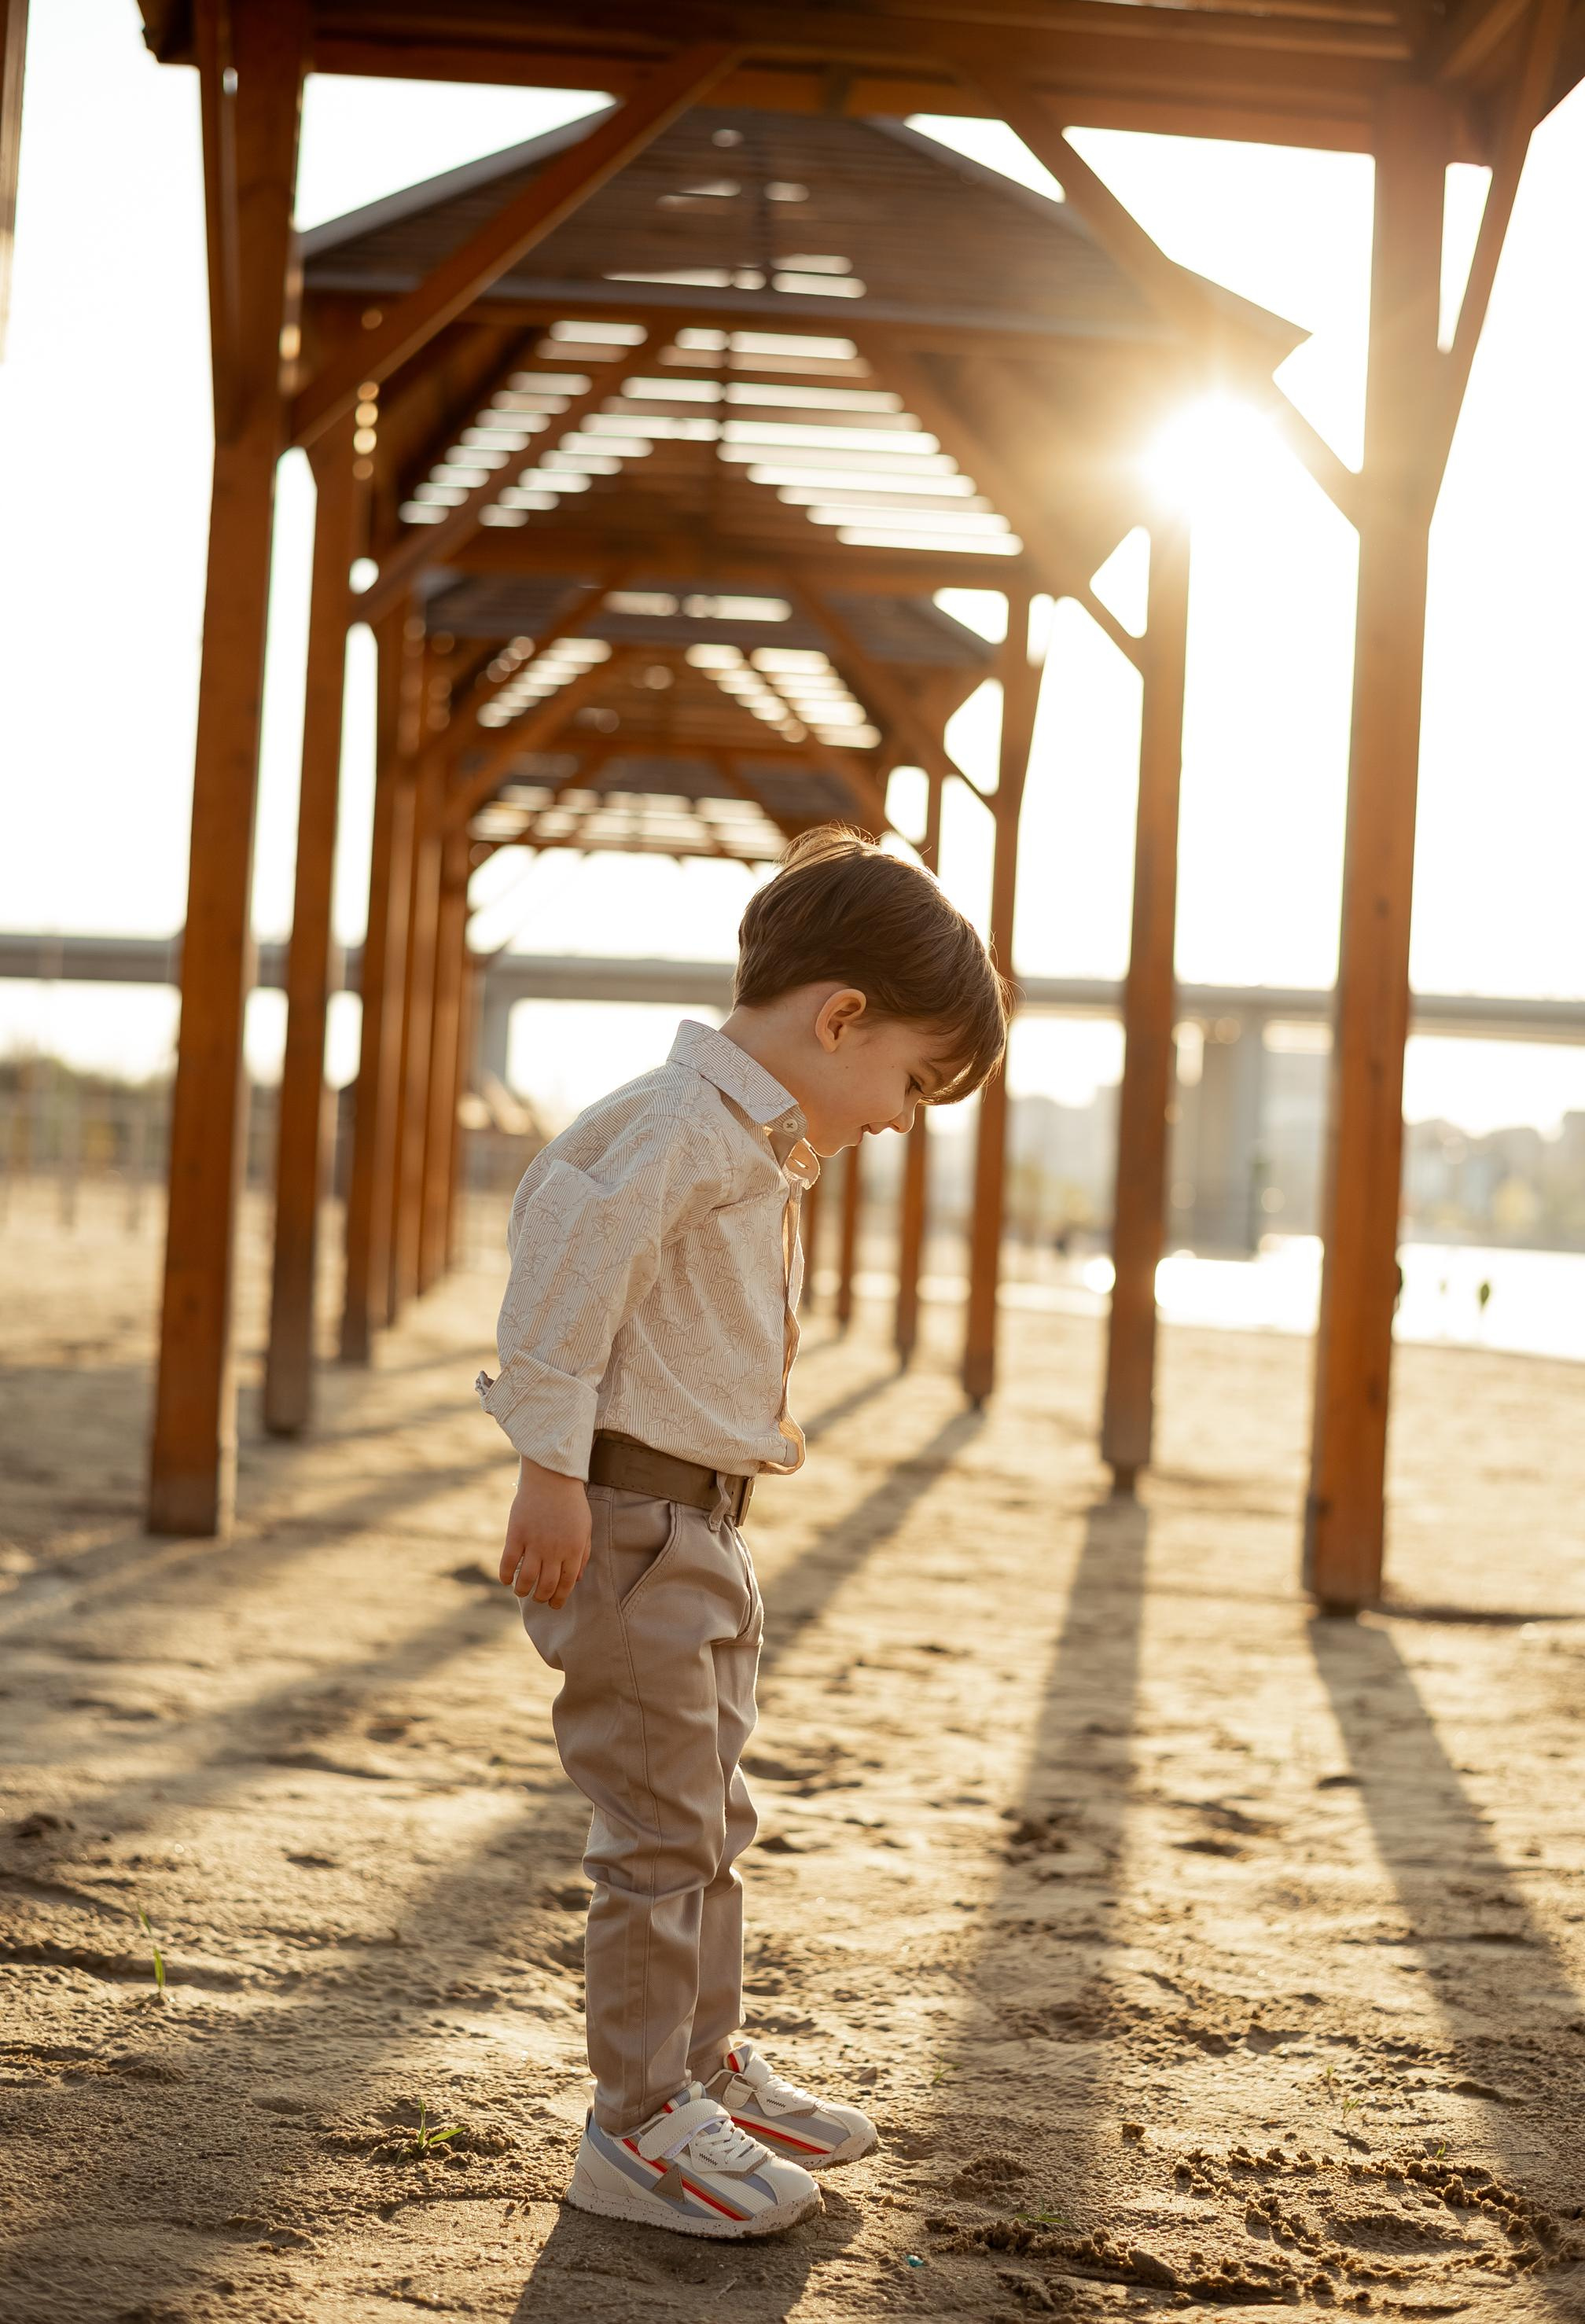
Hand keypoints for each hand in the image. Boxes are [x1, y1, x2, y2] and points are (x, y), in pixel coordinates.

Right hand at [499, 1457, 591, 1606]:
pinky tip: (506, 1579)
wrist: (552, 1477)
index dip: (559, 1599)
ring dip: (523, 1591)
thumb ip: (583, 1554)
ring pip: (526, 1579)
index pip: (566, 1584)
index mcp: (573, 1550)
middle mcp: (554, 1550)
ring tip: (521, 1591)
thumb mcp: (585, 1528)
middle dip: (542, 1598)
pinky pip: (508, 1563)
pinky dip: (505, 1575)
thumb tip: (576, 1580)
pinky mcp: (516, 1534)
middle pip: (545, 1586)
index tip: (554, 1605)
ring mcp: (534, 1543)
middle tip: (538, 1598)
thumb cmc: (571, 1503)